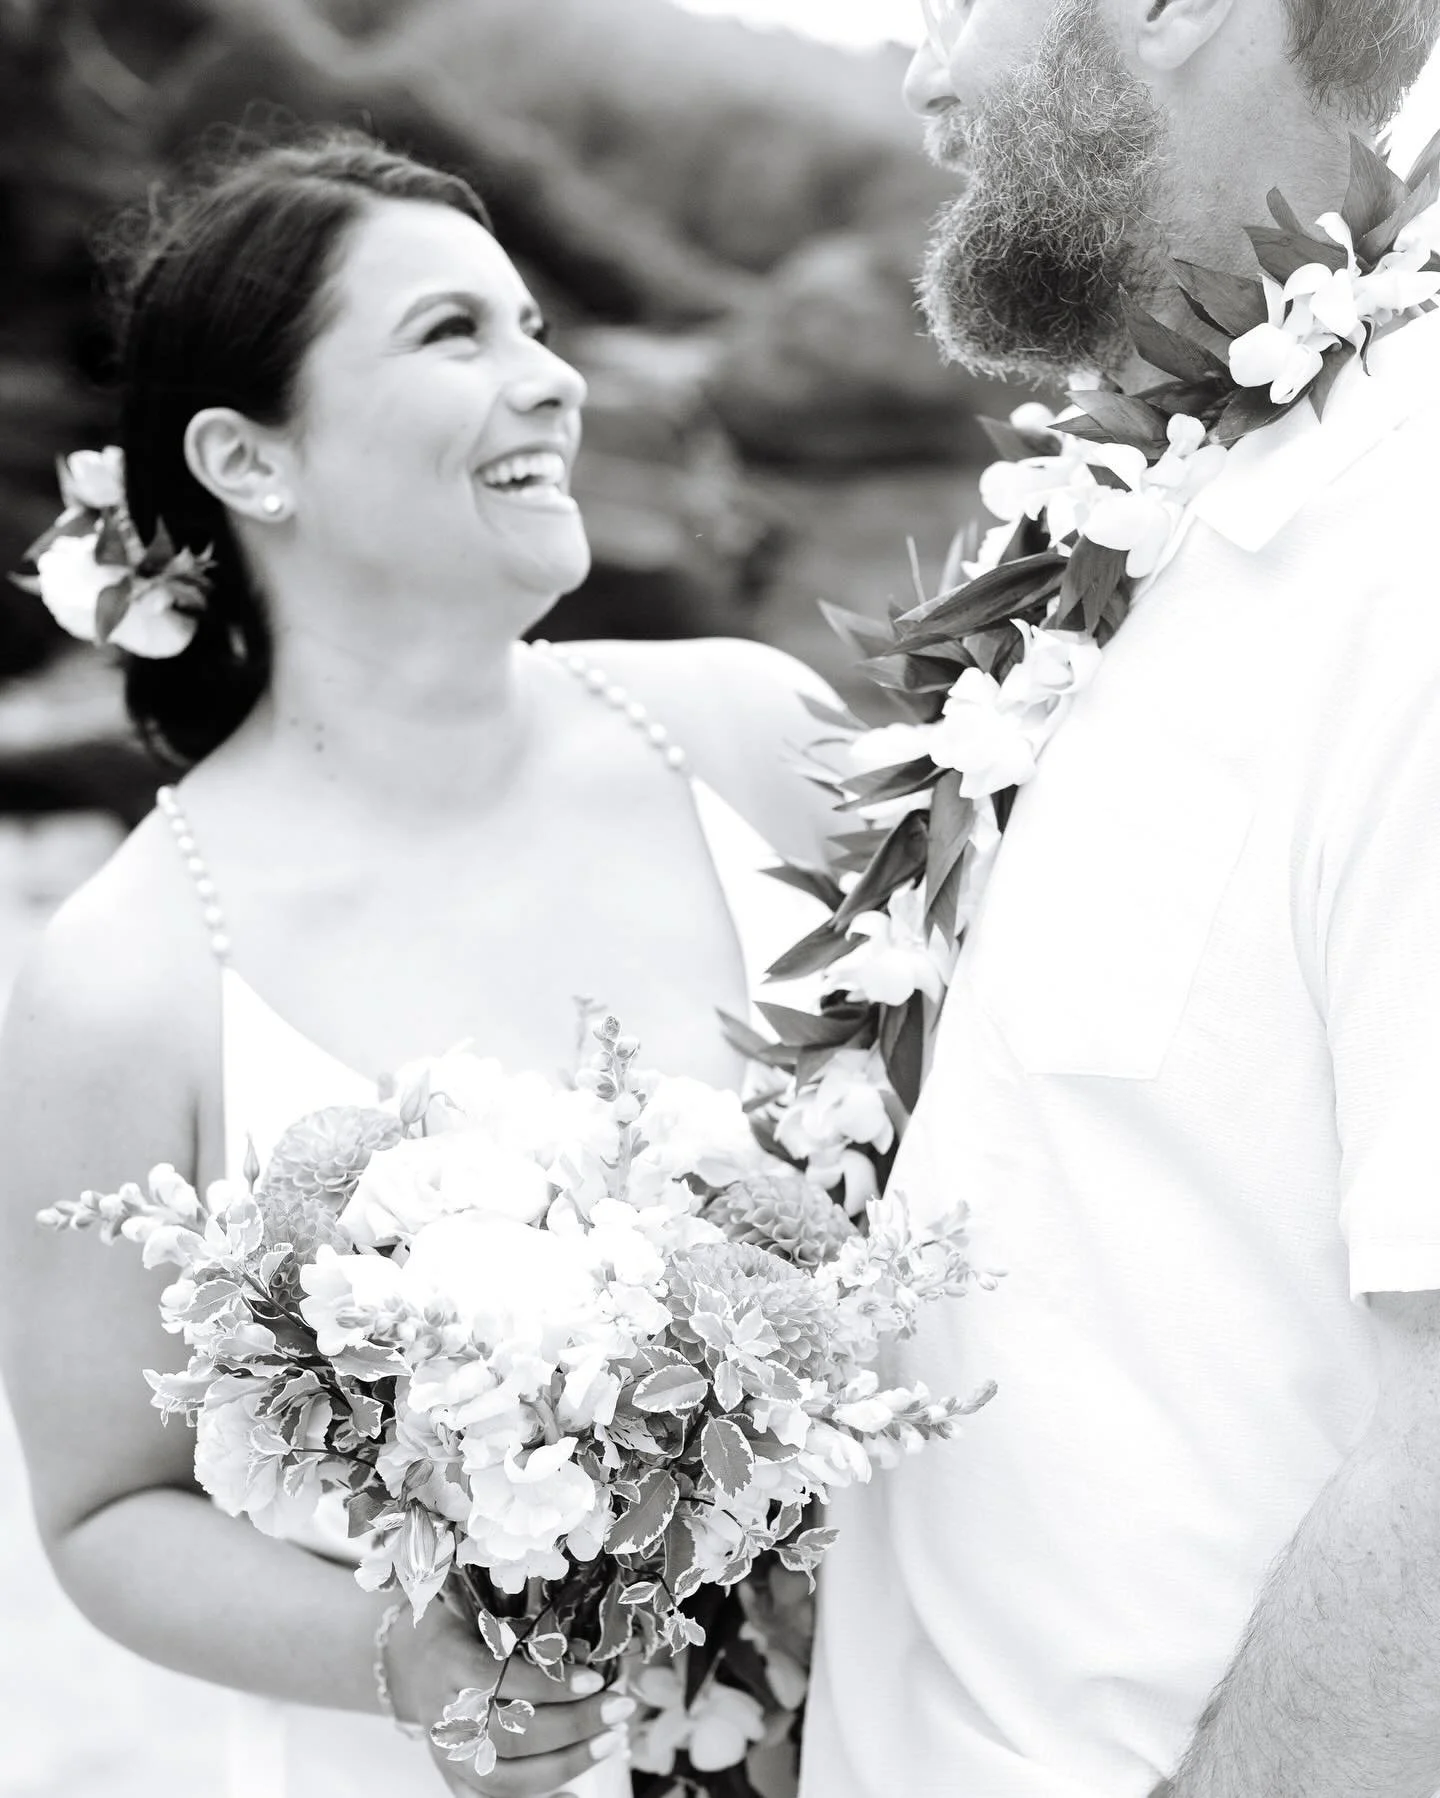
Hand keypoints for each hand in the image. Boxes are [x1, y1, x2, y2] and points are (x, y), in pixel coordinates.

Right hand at [383, 1598, 633, 1795]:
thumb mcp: (490, 1619)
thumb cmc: (464, 1631)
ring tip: (609, 1742)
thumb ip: (529, 1638)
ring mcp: (446, 1753)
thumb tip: (583, 1657)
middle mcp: (444, 1713)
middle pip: (509, 1733)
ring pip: (505, 1776)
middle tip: (618, 1709)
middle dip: (573, 1724)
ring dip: (566, 1763)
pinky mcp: (452, 1778)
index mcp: (450, 1662)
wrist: (414, 1660)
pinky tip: (576, 1796)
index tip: (595, 1678)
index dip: (550, 1684)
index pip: (502, 1678)